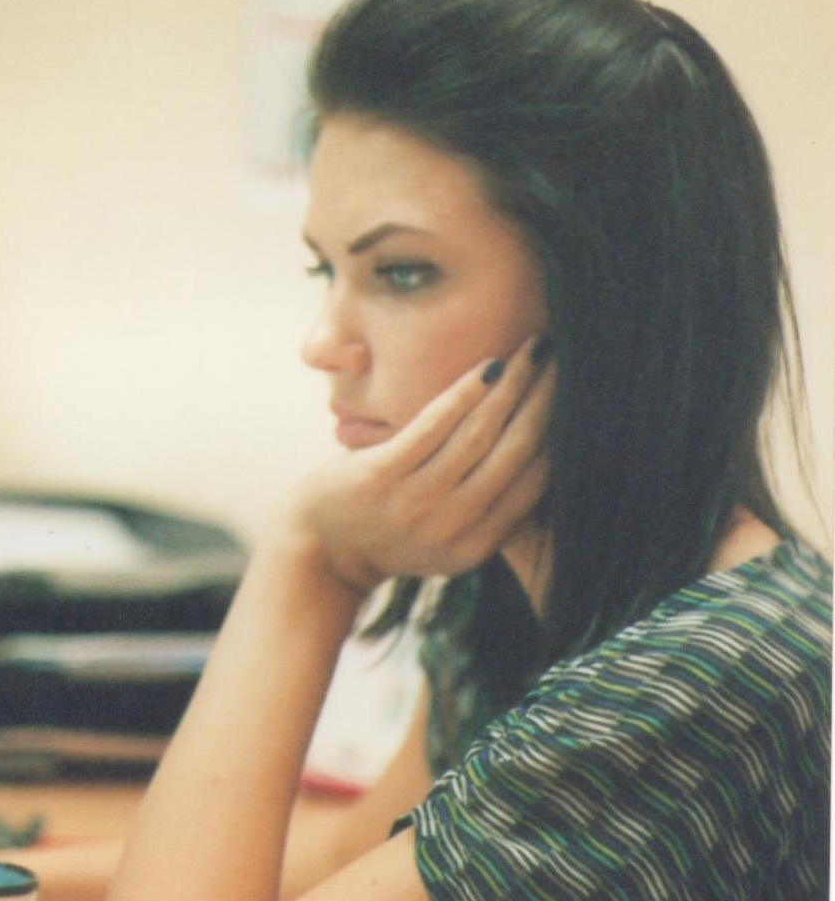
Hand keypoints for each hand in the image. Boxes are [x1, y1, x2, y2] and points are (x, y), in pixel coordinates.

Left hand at [287, 336, 552, 595]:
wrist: (320, 550)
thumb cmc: (390, 532)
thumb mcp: (449, 539)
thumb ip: (492, 511)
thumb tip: (547, 461)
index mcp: (476, 546)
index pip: (536, 482)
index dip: (563, 433)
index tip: (581, 395)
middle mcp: (452, 528)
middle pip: (516, 452)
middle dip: (548, 399)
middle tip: (568, 359)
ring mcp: (415, 503)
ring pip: (480, 434)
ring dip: (514, 385)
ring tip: (536, 350)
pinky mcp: (381, 476)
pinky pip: (434, 426)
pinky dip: (465, 393)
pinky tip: (489, 365)